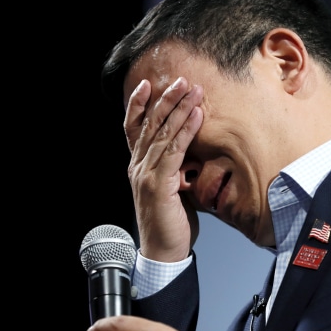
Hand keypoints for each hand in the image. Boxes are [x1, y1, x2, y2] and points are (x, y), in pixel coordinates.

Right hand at [124, 77, 203, 261]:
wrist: (163, 251)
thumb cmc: (171, 222)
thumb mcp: (172, 188)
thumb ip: (175, 168)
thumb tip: (191, 152)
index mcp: (138, 167)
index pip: (134, 129)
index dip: (139, 105)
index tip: (148, 84)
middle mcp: (138, 167)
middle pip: (150, 125)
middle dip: (166, 99)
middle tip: (181, 79)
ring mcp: (146, 174)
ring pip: (162, 133)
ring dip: (179, 108)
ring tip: (193, 89)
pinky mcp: (159, 184)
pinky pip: (174, 150)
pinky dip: (186, 130)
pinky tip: (196, 115)